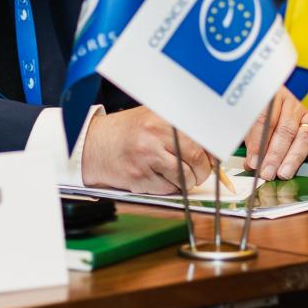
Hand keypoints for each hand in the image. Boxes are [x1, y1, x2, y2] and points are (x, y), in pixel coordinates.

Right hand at [81, 106, 214, 194]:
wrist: (95, 145)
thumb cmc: (128, 133)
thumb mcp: (153, 119)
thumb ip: (180, 130)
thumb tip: (212, 149)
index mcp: (163, 118)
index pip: (202, 138)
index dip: (211, 153)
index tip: (213, 158)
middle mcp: (155, 135)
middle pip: (197, 160)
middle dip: (202, 171)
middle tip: (197, 172)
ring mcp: (147, 157)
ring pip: (185, 178)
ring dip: (185, 182)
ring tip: (174, 173)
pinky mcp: (140, 177)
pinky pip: (168, 189)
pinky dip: (168, 188)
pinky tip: (157, 176)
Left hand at [243, 88, 307, 179]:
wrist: (297, 79)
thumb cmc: (272, 98)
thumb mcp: (257, 106)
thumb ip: (251, 132)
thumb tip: (250, 161)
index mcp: (274, 94)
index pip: (265, 120)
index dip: (258, 143)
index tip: (252, 161)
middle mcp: (295, 102)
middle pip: (284, 131)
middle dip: (275, 155)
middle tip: (267, 173)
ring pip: (304, 137)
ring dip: (294, 158)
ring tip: (284, 174)